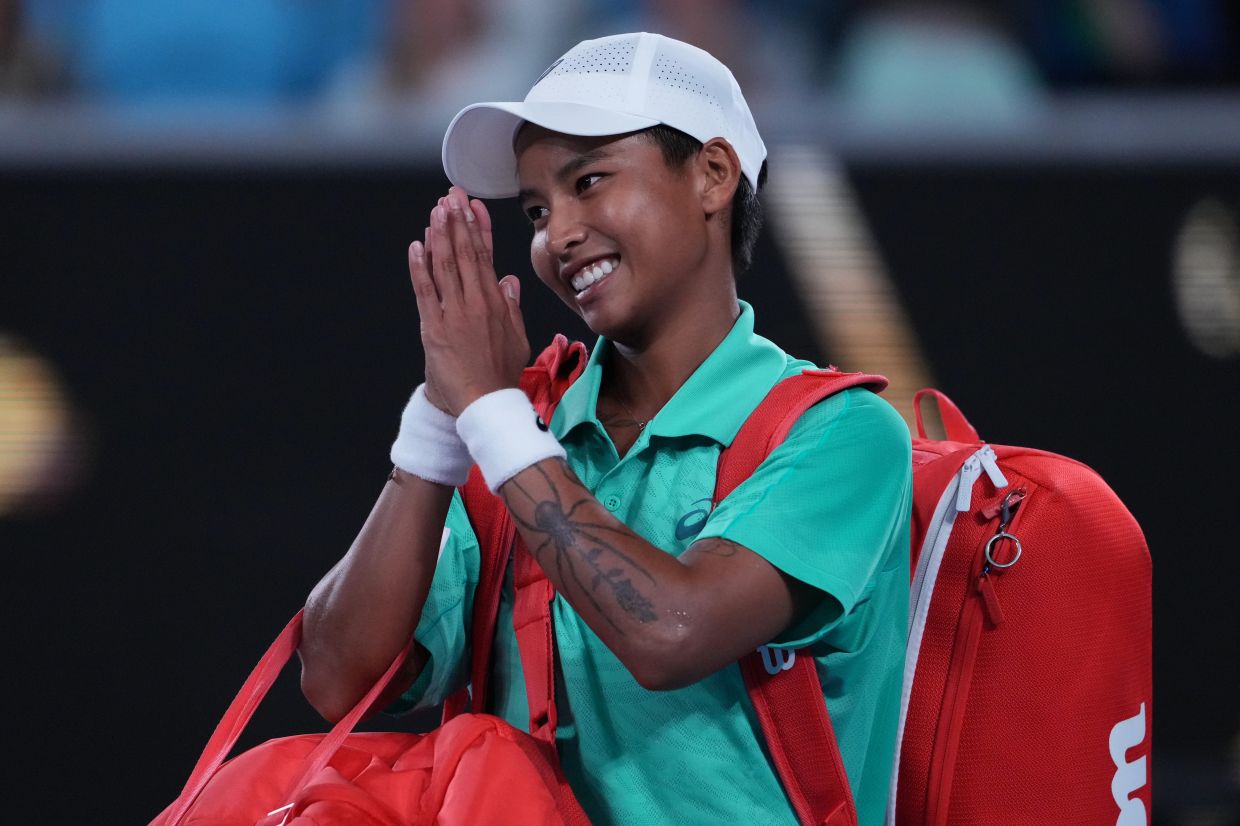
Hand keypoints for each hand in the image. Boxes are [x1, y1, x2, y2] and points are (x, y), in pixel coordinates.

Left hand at [408, 187, 529, 415]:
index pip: (485, 256)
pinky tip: (417, 245)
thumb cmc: (499, 374)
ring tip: (437, 210)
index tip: (472, 205)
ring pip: (445, 266)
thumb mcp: (516, 338)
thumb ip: (511, 307)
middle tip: (451, 196)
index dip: (477, 228)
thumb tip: (510, 280)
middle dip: (457, 222)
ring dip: (440, 235)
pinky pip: (425, 291)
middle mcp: (475, 303)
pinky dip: (420, 267)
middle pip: (464, 254)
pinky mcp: (434, 327)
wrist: (484, 404)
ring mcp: (453, 314)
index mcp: (496, 303)